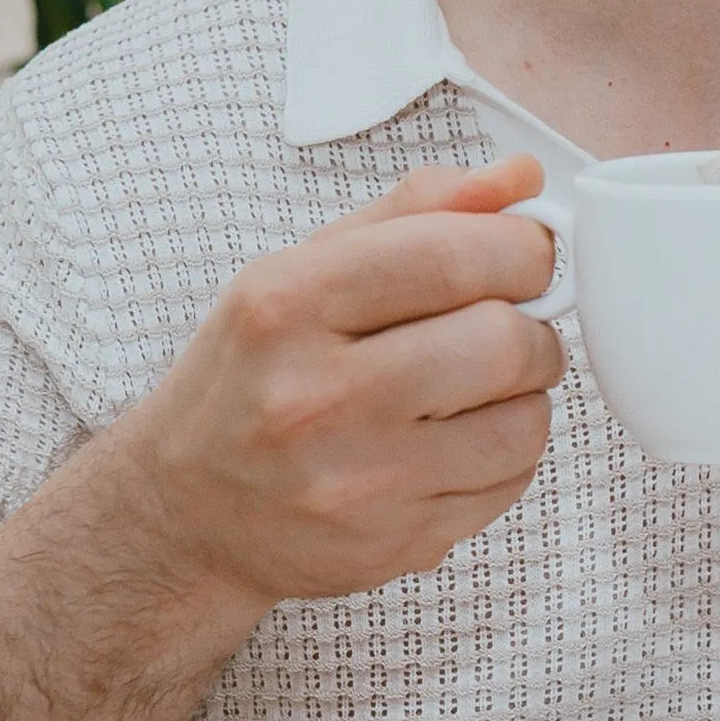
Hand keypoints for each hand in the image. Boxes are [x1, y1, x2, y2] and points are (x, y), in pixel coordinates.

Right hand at [103, 159, 566, 607]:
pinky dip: (507, 454)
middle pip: (501, 341)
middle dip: (532, 324)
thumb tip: (520, 177)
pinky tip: (459, 439)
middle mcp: (313, 397)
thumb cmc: (253, 375)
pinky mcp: (391, 544)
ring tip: (481, 385)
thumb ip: (414, 212)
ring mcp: (354, 482)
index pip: (452, 255)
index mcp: (285, 305)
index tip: (526, 252)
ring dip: (526, 394)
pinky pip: (509, 486)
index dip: (522, 247)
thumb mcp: (302, 271)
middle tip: (511, 323)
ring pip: (523, 422)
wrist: (186, 511)